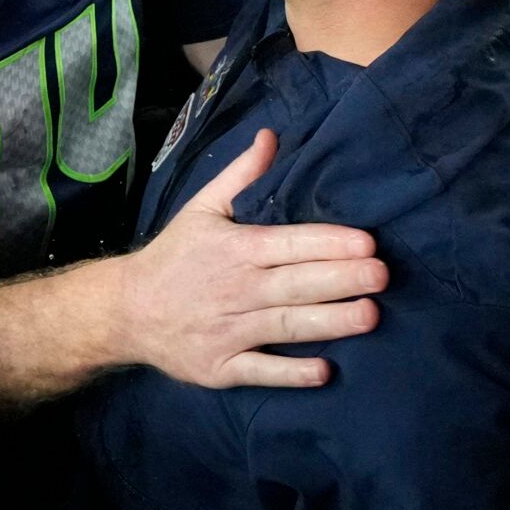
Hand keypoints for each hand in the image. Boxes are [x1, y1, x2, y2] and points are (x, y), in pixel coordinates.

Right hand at [115, 129, 384, 387]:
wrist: (126, 309)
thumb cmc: (175, 255)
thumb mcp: (202, 207)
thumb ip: (241, 175)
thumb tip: (271, 137)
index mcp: (236, 248)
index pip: (289, 243)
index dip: (329, 243)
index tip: (367, 243)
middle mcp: (235, 288)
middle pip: (295, 284)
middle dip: (341, 280)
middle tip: (383, 276)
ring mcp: (228, 330)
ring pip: (285, 325)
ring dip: (329, 322)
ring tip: (370, 316)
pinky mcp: (220, 367)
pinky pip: (259, 371)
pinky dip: (289, 373)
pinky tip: (323, 371)